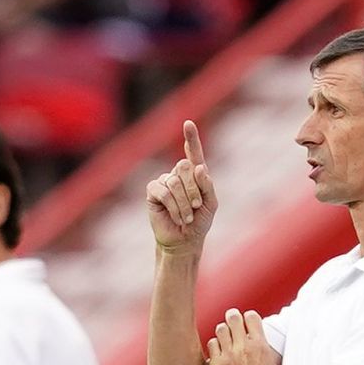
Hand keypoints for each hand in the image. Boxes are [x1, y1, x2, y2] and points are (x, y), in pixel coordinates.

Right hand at [146, 120, 216, 253]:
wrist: (184, 241)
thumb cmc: (199, 223)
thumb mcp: (210, 204)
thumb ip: (207, 185)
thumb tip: (198, 167)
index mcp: (195, 175)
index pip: (194, 153)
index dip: (191, 138)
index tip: (188, 123)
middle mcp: (178, 174)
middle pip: (185, 166)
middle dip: (193, 189)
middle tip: (196, 206)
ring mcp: (164, 181)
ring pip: (174, 182)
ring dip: (184, 203)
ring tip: (186, 218)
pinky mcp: (153, 192)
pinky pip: (163, 192)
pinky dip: (173, 206)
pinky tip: (176, 217)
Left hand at [207, 309, 280, 364]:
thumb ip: (269, 348)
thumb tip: (266, 339)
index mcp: (260, 345)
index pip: (250, 316)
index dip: (248, 318)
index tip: (247, 322)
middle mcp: (243, 347)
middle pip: (233, 318)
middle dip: (233, 318)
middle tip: (233, 321)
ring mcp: (228, 355)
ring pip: (220, 329)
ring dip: (224, 331)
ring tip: (226, 337)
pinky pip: (211, 344)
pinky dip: (215, 345)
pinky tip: (220, 351)